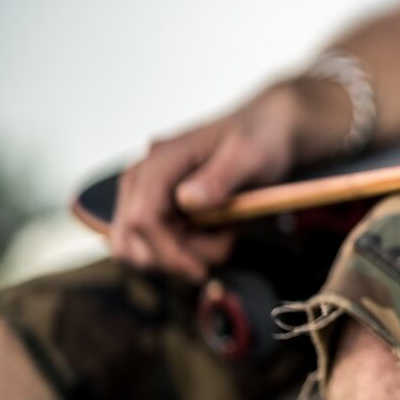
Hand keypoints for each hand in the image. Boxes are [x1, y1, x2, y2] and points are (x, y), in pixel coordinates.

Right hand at [109, 87, 302, 281]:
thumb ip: (219, 178)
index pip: (143, 218)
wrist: (268, 128)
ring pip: (140, 247)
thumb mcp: (249, 156)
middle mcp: (144, 176)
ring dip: (181, 256)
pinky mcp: (160, 205)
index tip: (202, 270)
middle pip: (131, 239)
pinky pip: (155, 242)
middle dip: (175, 257)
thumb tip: (187, 201)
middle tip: (223, 247)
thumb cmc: (261, 138)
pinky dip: (182, 250)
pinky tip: (215, 233)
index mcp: (160, 160)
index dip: (168, 252)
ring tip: (224, 235)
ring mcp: (149, 191)